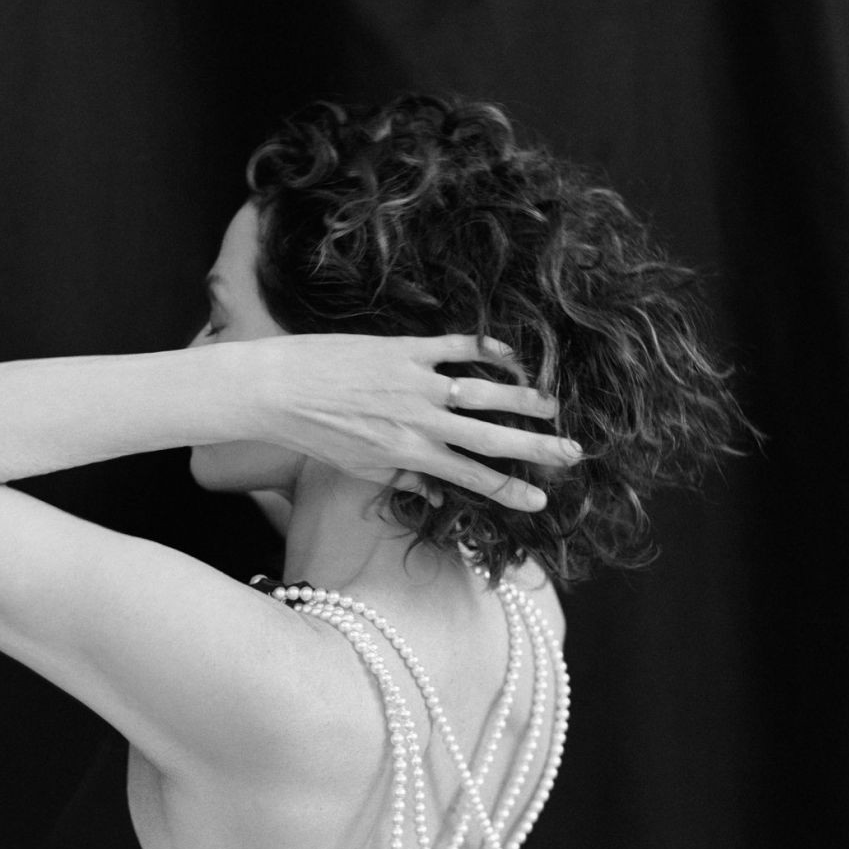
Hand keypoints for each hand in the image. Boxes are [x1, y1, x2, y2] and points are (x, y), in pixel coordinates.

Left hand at [254, 332, 580, 511]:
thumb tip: (441, 496)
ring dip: (522, 400)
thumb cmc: (313, 433)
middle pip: (489, 439)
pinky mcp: (402, 349)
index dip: (508, 490)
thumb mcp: (357, 468)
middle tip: (573, 455)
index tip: (541, 500)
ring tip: (554, 407)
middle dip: (534, 449)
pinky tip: (512, 355)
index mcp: (408, 454)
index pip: (470, 477)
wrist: (276, 390)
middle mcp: (418, 420)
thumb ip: (404, 480)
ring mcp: (413, 382)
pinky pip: (455, 347)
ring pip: (481, 392)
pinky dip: (486, 350)